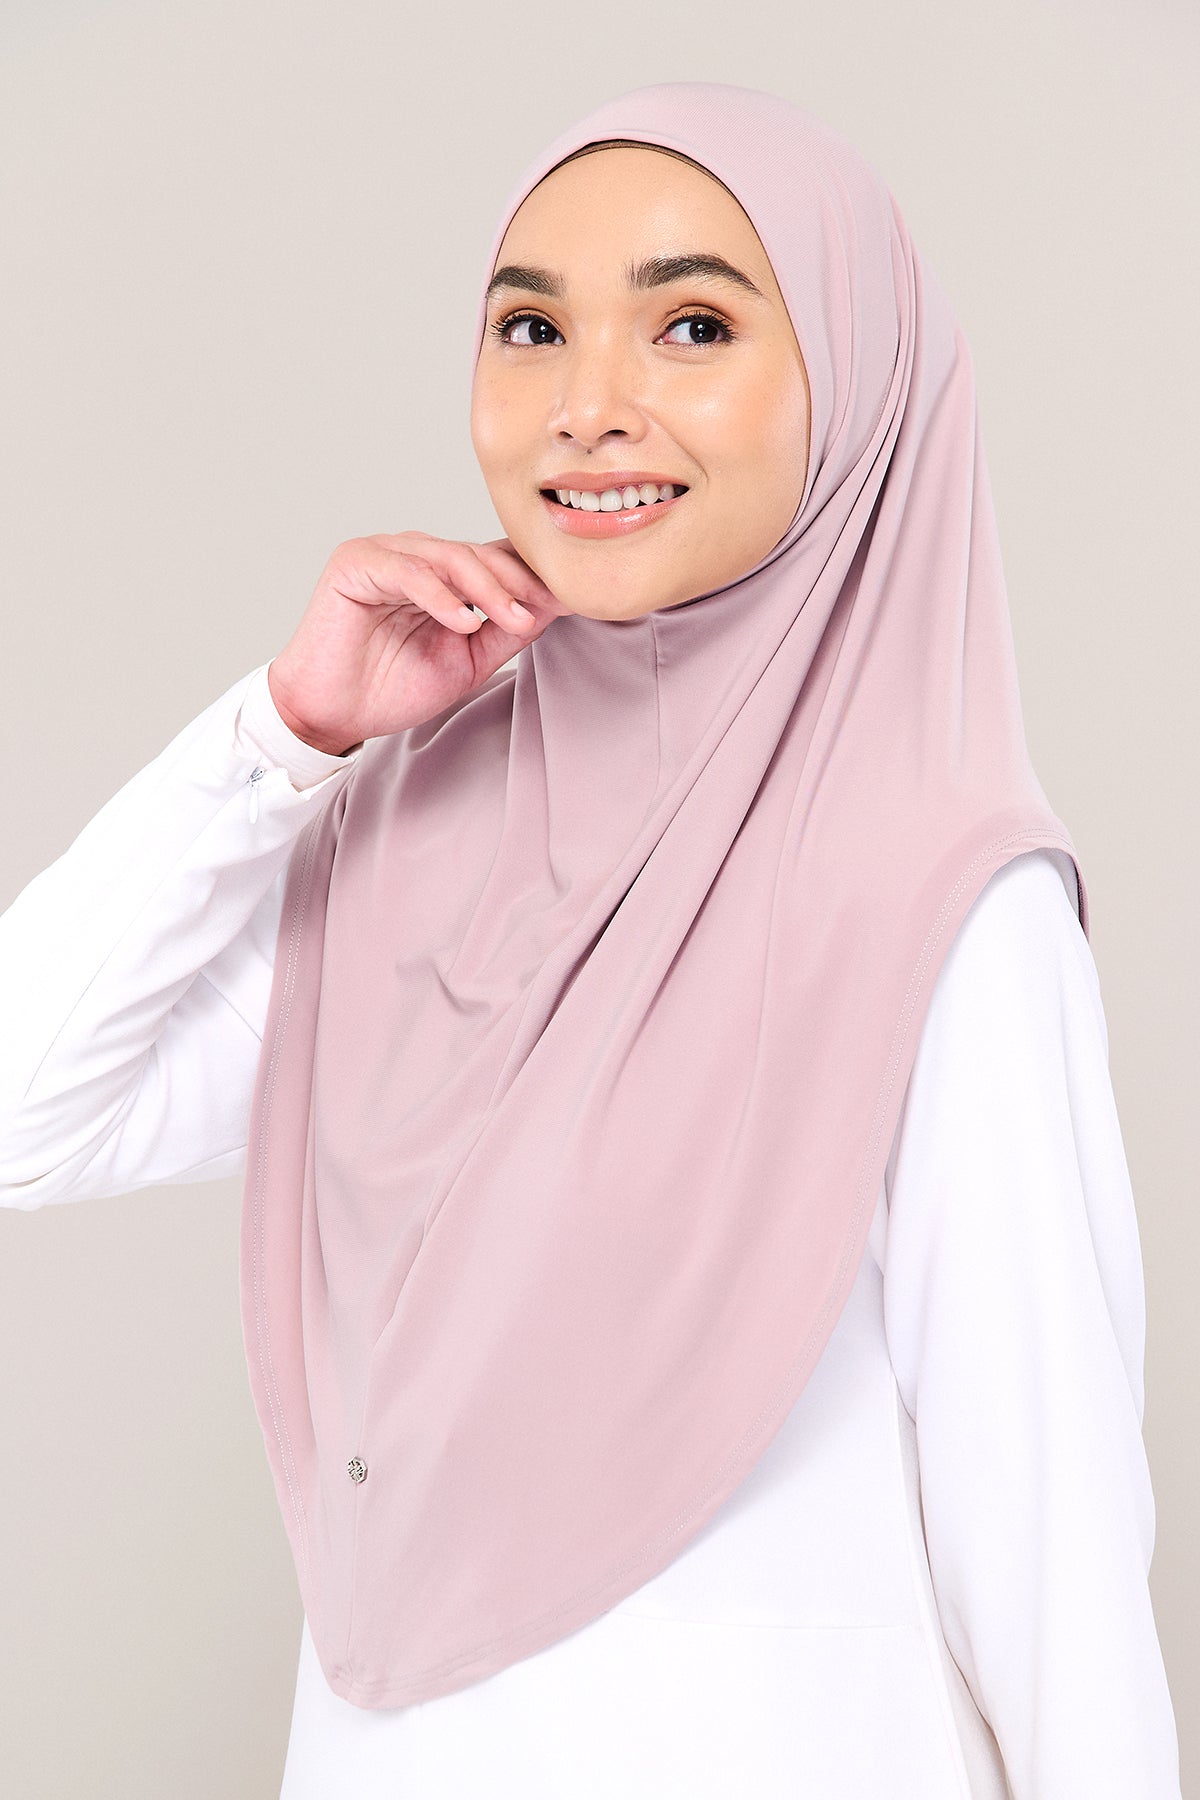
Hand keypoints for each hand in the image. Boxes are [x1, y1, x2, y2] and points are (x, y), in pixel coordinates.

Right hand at [266, 532, 567, 755]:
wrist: (332, 713)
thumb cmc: (391, 686)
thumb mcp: (470, 660)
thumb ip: (508, 629)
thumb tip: (559, 603)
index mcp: (442, 574)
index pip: (496, 560)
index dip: (533, 577)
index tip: (575, 599)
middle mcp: (416, 556)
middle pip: (479, 553)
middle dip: (518, 582)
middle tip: (548, 608)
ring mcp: (384, 554)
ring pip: (449, 556)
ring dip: (487, 588)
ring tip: (513, 618)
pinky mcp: (355, 564)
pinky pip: (408, 571)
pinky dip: (440, 596)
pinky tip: (463, 622)